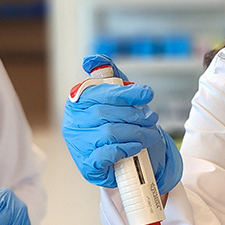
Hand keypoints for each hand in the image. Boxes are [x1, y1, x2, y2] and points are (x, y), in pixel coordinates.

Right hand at [62, 54, 183, 194]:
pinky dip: (127, 148)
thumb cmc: (119, 124)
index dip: (125, 92)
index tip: (147, 94)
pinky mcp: (88, 165)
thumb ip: (108, 76)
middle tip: (152, 118)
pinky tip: (136, 146)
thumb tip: (91, 60)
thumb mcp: (116, 98)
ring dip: (136, 133)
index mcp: (77, 102)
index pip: (99, 93)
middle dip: (134, 115)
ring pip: (109, 133)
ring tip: (149, 133)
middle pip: (105, 113)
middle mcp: (72, 123)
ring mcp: (78, 145)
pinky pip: (108, 153)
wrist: (127, 161)